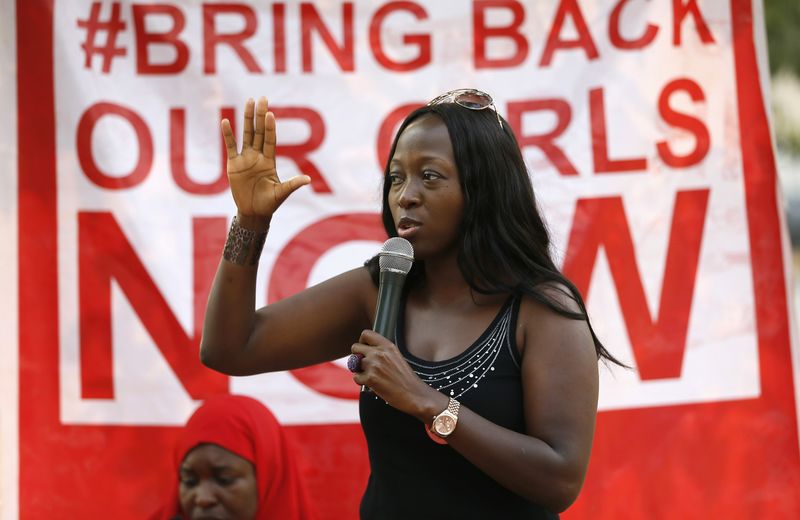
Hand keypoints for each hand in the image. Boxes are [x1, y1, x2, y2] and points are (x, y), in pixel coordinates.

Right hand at [221, 97, 309, 218]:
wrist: (253, 212)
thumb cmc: (269, 204)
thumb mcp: (281, 193)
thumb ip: (292, 184)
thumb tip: (308, 179)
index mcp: (270, 161)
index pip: (270, 140)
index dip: (271, 127)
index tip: (271, 113)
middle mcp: (258, 156)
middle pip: (259, 132)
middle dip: (261, 115)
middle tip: (262, 98)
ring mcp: (245, 159)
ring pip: (246, 134)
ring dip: (247, 119)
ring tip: (249, 102)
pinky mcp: (233, 164)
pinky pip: (230, 146)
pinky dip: (228, 135)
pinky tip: (226, 121)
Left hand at [352, 330, 447, 421]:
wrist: (414, 394)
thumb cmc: (406, 378)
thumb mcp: (396, 356)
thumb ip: (382, 351)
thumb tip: (365, 350)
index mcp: (388, 346)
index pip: (366, 334)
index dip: (362, 342)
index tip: (365, 349)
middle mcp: (379, 353)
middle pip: (355, 347)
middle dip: (357, 355)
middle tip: (365, 364)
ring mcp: (374, 365)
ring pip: (354, 363)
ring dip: (359, 370)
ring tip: (372, 375)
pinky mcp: (370, 379)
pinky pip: (356, 377)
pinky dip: (361, 381)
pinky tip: (372, 383)